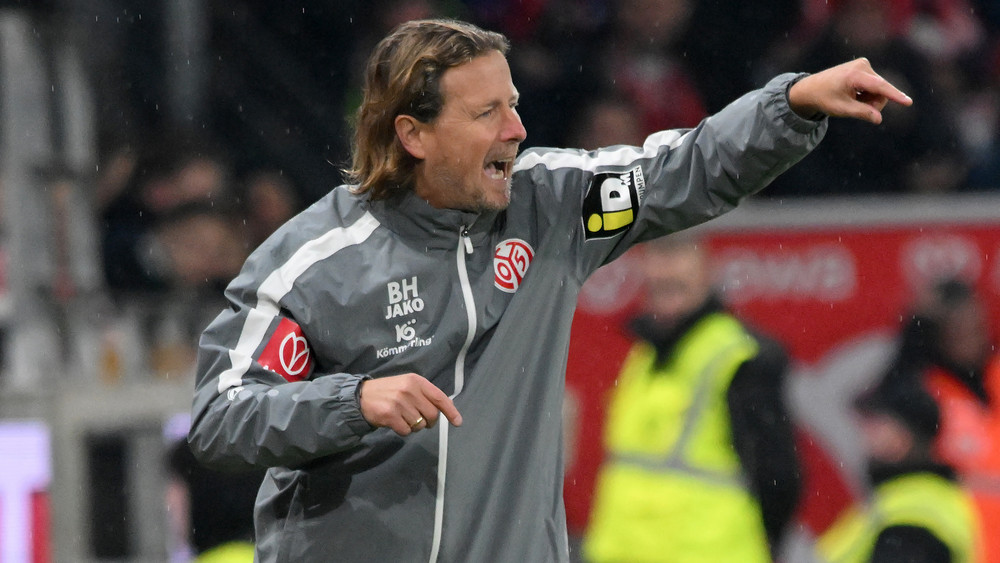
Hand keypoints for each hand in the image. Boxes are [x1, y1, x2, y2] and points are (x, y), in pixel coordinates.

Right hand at [358, 373, 462, 435]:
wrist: (361, 396)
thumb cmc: (388, 391)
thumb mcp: (407, 385)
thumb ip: (423, 395)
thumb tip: (442, 411)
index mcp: (416, 381)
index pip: (440, 397)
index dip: (451, 411)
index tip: (458, 422)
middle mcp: (409, 390)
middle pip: (432, 415)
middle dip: (428, 422)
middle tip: (419, 420)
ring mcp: (399, 402)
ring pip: (419, 425)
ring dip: (413, 426)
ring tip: (402, 418)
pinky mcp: (390, 415)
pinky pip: (407, 431)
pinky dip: (403, 431)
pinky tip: (395, 423)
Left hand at [788, 57, 912, 124]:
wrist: (811, 88)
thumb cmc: (825, 99)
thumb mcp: (841, 109)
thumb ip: (861, 113)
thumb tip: (878, 119)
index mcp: (855, 75)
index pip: (879, 87)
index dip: (894, 96)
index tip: (908, 102)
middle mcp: (862, 65)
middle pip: (881, 91)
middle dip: (873, 104)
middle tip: (857, 109)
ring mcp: (864, 64)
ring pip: (880, 89)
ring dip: (870, 99)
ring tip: (852, 100)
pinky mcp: (864, 67)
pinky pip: (875, 85)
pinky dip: (867, 94)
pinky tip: (853, 94)